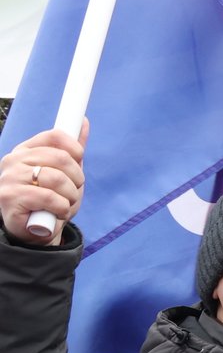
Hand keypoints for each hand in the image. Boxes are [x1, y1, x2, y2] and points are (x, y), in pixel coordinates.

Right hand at [0, 122, 87, 243]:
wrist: (36, 231)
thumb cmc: (51, 200)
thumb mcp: (66, 173)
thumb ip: (71, 150)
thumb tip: (83, 121)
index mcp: (25, 150)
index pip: (54, 136)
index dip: (74, 148)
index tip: (79, 159)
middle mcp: (13, 161)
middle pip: (60, 158)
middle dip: (77, 178)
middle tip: (73, 190)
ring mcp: (9, 178)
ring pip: (56, 178)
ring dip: (71, 195)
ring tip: (65, 203)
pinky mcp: (9, 198)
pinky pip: (48, 197)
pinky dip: (61, 207)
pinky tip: (57, 212)